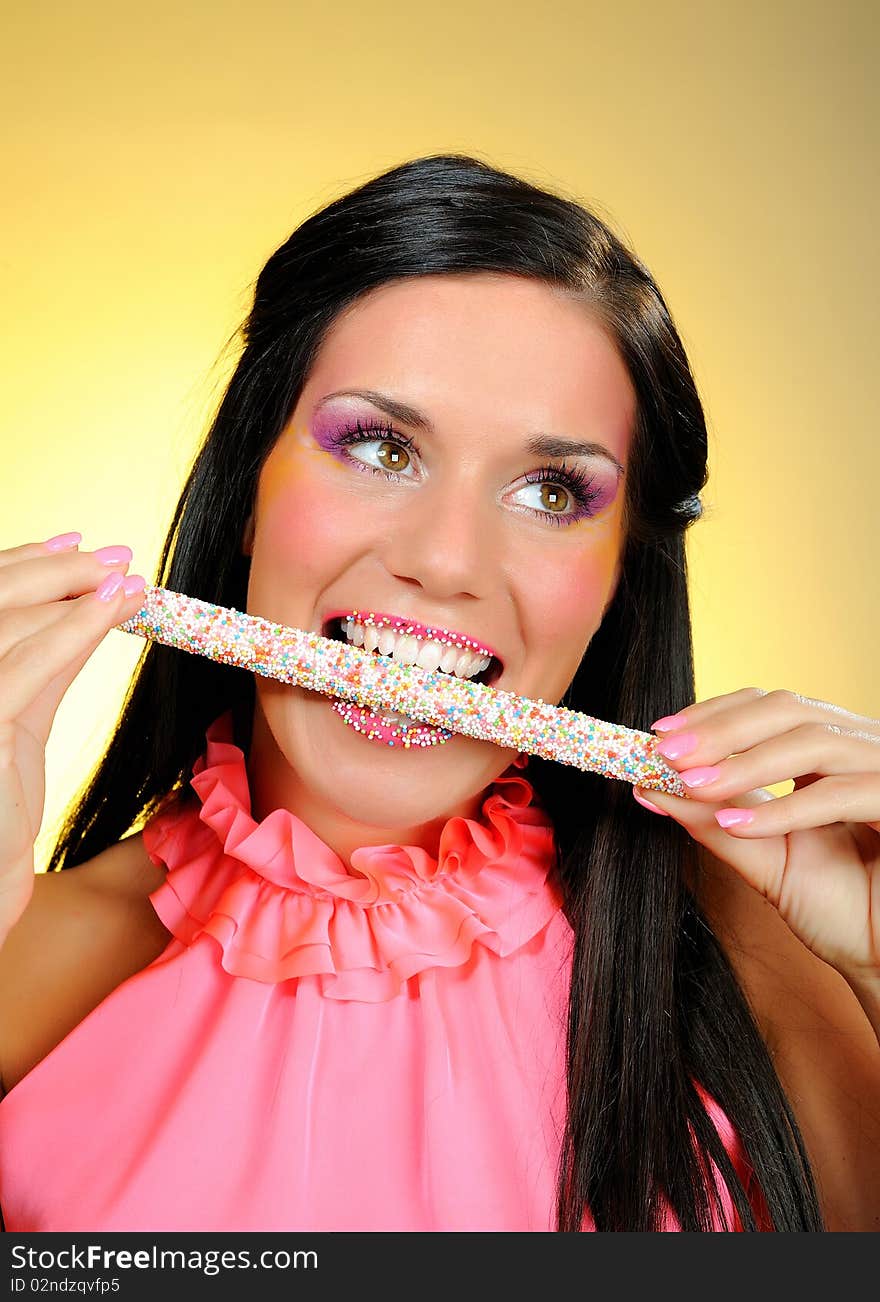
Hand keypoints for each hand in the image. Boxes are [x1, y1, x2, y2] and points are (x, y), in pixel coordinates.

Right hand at [0, 533, 146, 939]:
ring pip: (4, 621)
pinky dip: (73, 629)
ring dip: (68, 589)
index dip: (23, 565)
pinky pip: (23, 668)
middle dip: (51, 568)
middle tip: (114, 556)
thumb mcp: (20, 725)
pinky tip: (114, 610)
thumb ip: (43, 668)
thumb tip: (89, 610)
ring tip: (125, 579)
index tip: (76, 546)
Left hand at [632, 688, 879, 989]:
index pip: (769, 707)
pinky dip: (785, 809)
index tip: (659, 735)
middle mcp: (863, 749)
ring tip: (692, 787)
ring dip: (744, 764)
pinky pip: (843, 794)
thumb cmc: (840, 910)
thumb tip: (647, 785)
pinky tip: (738, 825)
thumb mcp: (763, 857)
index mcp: (831, 752)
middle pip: (789, 710)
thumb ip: (711, 820)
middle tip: (666, 754)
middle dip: (721, 730)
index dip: (714, 714)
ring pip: (813, 742)